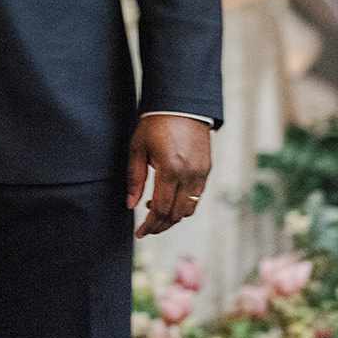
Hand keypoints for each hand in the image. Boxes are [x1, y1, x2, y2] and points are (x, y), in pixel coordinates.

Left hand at [126, 113, 211, 237]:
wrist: (181, 104)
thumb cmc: (155, 123)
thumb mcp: (138, 148)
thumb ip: (135, 179)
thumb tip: (131, 206)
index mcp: (170, 169)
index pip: (161, 210)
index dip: (149, 226)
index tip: (139, 234)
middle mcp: (189, 175)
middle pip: (176, 215)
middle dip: (160, 226)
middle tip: (146, 228)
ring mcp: (200, 173)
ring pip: (189, 209)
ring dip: (172, 217)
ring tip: (155, 211)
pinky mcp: (206, 169)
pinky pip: (196, 197)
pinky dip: (183, 205)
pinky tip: (169, 198)